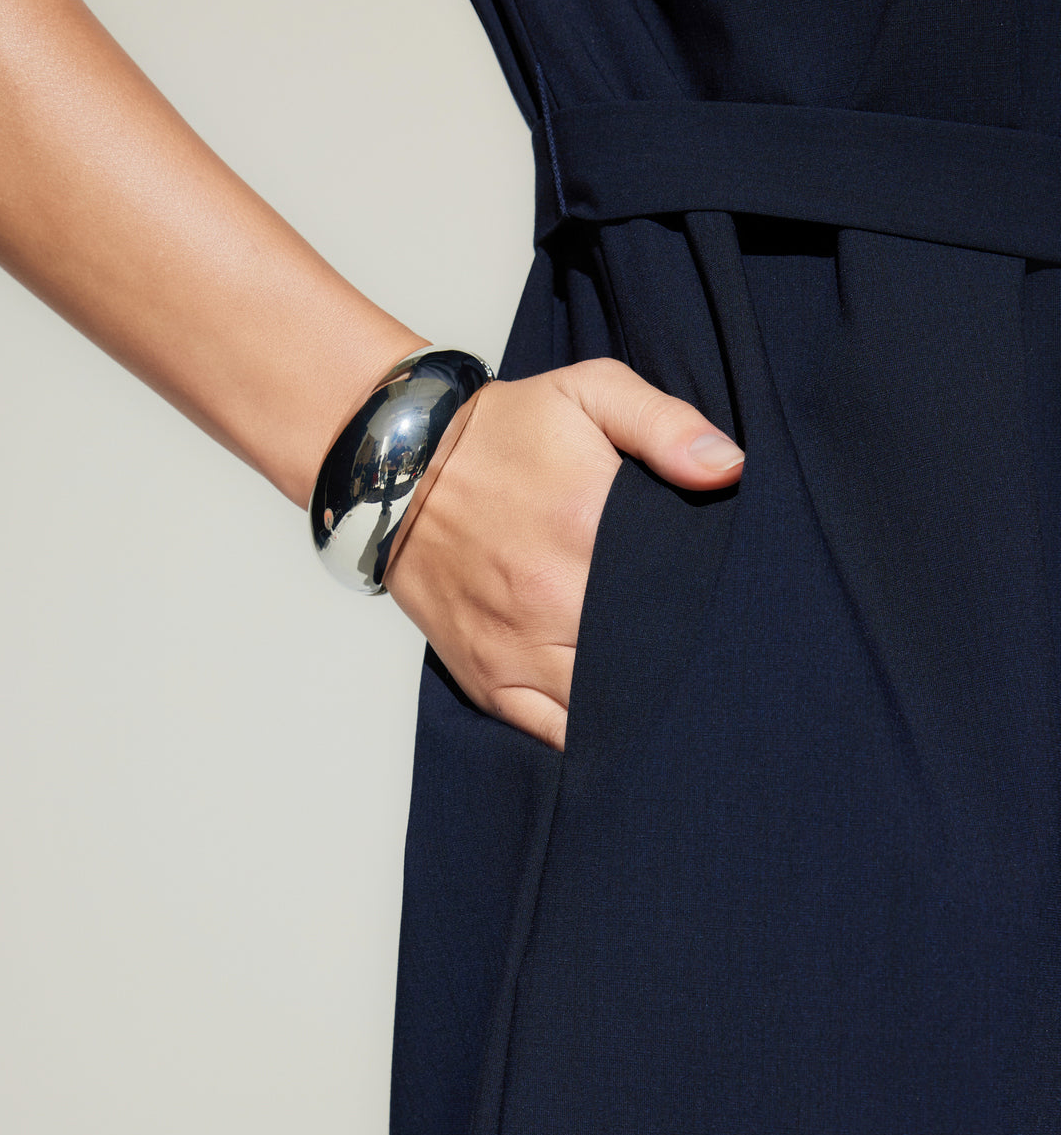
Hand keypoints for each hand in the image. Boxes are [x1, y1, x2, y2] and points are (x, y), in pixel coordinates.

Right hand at [383, 358, 743, 751]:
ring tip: (678, 701)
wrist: (396, 471)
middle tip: (721, 664)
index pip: (679, 592)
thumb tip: (730, 469)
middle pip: (648, 657)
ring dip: (642, 707)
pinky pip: (550, 736)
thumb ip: (665, 425)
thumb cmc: (499, 433)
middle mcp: (554, 597)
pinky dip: (589, 741)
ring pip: (605, 706)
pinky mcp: (488, 678)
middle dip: (686, 664)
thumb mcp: (588, 393)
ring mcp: (518, 647)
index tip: (739, 610)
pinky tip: (621, 729)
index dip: (714, 609)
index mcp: (588, 526)